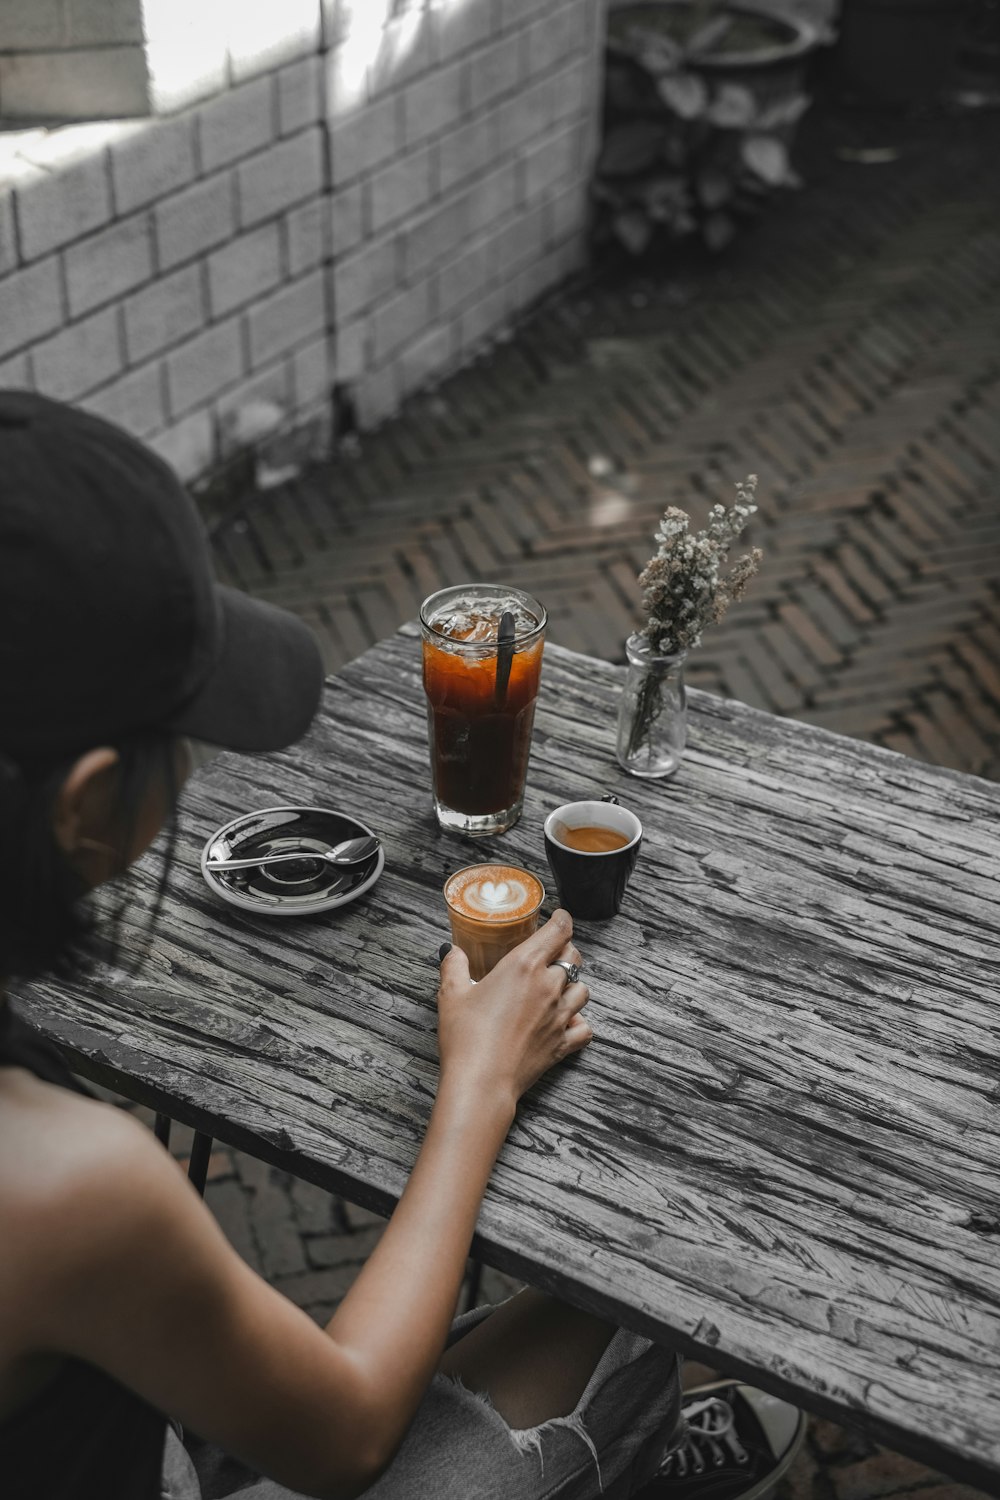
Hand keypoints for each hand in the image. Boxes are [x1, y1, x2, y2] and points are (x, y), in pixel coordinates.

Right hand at [436, 910, 591, 1106]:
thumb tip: (451, 951)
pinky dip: (580, 1023)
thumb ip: (453, 966)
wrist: (481, 1080)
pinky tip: (568, 1022)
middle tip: (553, 951)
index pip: (558, 932)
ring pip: (583, 990)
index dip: (562, 920)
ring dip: (574, 984)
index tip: (559, 917)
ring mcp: (559, 1016)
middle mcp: (548, 987)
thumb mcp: (452, 994)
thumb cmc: (466, 1036)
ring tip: (560, 985)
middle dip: (566, 950)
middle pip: (573, 958)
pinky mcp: (562, 1044)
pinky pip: (584, 1029)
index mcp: (524, 967)